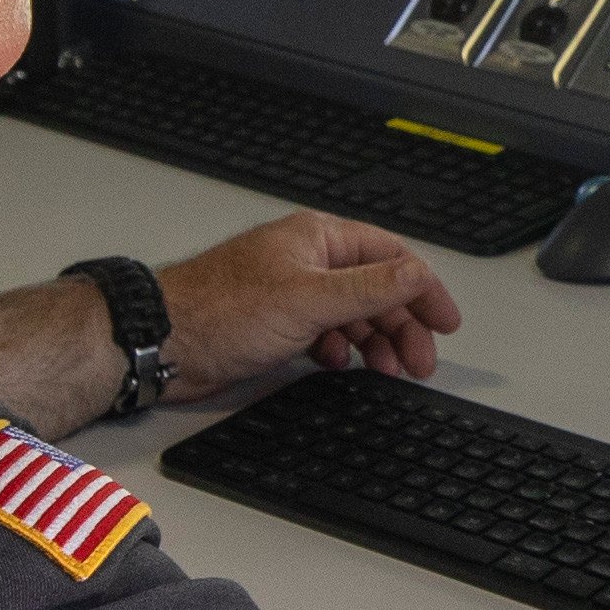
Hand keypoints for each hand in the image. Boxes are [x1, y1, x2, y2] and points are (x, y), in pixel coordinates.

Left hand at [160, 211, 457, 393]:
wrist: (164, 341)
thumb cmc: (217, 308)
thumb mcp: (307, 299)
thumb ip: (369, 288)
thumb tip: (418, 275)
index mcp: (318, 239)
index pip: (391, 257)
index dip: (424, 289)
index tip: (445, 322)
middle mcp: (307, 262)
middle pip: (375, 290)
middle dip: (402, 325)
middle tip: (419, 361)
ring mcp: (291, 294)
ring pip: (352, 315)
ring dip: (374, 342)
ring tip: (388, 369)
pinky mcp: (276, 325)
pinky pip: (325, 334)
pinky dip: (340, 350)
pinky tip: (340, 364)